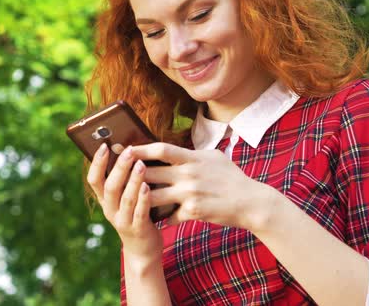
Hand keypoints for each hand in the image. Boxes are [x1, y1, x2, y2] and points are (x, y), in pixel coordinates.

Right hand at [86, 143, 162, 261]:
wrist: (143, 249)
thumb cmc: (136, 215)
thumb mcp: (125, 198)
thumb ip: (125, 180)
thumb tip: (130, 151)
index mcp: (104, 200)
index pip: (94, 180)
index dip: (97, 163)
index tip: (104, 145)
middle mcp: (110, 210)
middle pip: (110, 186)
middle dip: (119, 167)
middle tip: (129, 150)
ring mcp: (123, 220)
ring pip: (125, 198)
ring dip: (133, 180)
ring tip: (141, 164)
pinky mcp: (138, 229)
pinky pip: (139, 212)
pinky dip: (143, 199)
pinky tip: (148, 186)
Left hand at [131, 142, 274, 229]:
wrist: (250, 202)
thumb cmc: (232, 177)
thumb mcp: (213, 157)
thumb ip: (192, 153)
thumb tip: (173, 150)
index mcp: (192, 158)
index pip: (160, 149)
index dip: (140, 149)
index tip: (124, 149)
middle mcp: (189, 175)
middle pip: (150, 173)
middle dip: (131, 174)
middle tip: (117, 175)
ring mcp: (190, 194)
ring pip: (153, 197)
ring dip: (142, 199)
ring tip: (132, 199)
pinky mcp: (193, 212)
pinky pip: (169, 216)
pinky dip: (164, 218)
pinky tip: (161, 219)